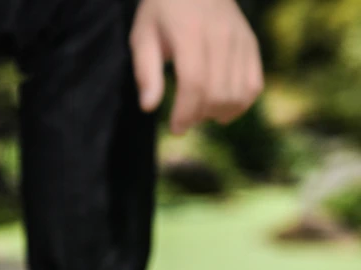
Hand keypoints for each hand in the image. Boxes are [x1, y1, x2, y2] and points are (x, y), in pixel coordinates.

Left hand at [130, 0, 263, 133]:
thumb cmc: (163, 12)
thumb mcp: (143, 36)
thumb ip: (146, 72)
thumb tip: (149, 107)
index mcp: (191, 34)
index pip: (194, 83)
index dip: (185, 113)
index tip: (175, 129)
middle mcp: (221, 36)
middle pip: (218, 93)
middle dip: (199, 116)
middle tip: (184, 120)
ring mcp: (240, 39)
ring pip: (238, 93)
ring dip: (219, 113)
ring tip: (201, 112)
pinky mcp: (251, 44)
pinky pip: (254, 84)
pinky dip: (240, 104)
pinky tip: (222, 109)